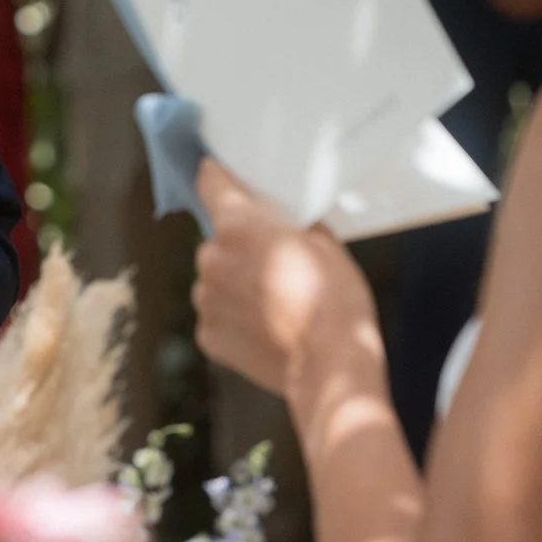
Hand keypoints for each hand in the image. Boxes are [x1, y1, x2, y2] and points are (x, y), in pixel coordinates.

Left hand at [191, 161, 379, 403]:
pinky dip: (235, 319)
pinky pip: (217, 315)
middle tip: (278, 264)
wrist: (331, 367)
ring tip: (277, 304)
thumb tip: (283, 224)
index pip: (210, 182)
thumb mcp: (326, 244)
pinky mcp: (207, 335)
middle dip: (241, 247)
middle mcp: (211, 257)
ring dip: (236, 284)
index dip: (218, 177)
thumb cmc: (336, 301)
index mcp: (238, 225)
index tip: (219, 174)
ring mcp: (205, 299)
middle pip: (218, 239)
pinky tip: (268, 330)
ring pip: (216, 278)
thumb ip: (292, 225)